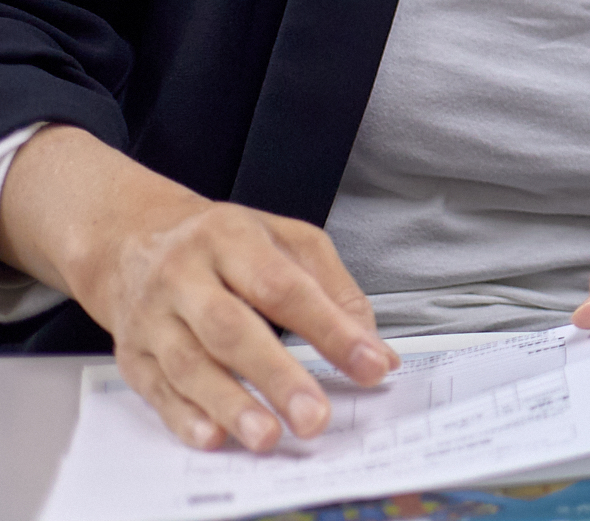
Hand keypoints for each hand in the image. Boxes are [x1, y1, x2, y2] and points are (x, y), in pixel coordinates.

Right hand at [0, 124, 394, 451]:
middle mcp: (184, 275)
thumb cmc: (222, 243)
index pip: (285, 287)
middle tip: (314, 416)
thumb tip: (373, 349)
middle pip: (231, 329)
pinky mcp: (131, 355)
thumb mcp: (285, 240)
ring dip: (231, 405)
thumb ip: (334, 289)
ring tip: (269, 436)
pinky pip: (157, 390)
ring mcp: (152, 317)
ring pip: (190, 365)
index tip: (371, 364)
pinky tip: (214, 437)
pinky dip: (185, 417)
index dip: (330, 329)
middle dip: (277, 376)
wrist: (130, 240)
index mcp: (231, 238)